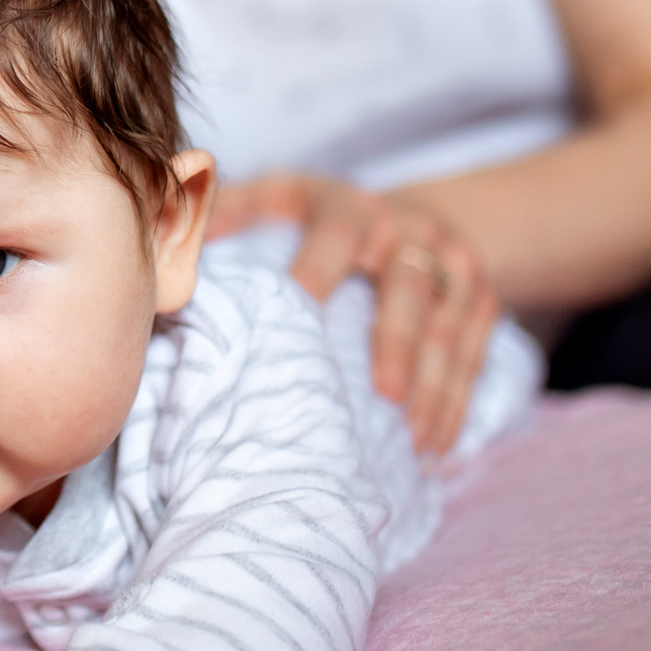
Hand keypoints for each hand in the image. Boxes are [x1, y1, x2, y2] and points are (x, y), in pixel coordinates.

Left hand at [212, 173, 501, 455]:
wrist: (415, 215)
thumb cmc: (318, 221)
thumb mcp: (273, 200)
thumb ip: (226, 219)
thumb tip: (165, 249)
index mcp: (347, 205)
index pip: (337, 233)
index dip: (319, 271)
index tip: (298, 315)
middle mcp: (408, 230)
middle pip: (408, 287)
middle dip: (397, 343)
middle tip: (382, 398)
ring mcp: (456, 266)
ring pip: (452, 329)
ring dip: (434, 389)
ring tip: (412, 443)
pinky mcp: (485, 302)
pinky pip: (477, 357)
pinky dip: (458, 405)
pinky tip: (436, 450)